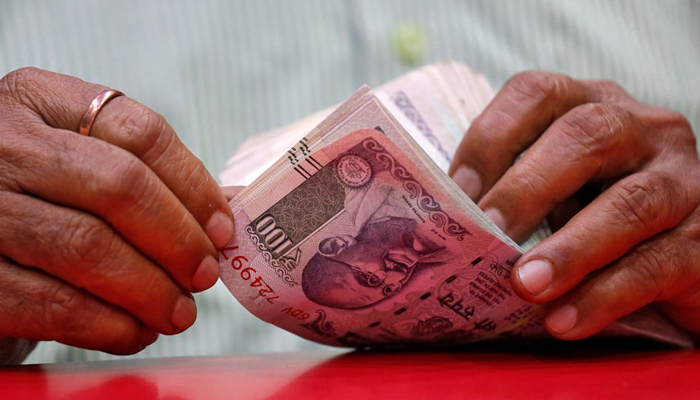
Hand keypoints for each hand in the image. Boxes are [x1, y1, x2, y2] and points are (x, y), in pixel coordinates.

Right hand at [0, 67, 233, 362]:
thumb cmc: (34, 208)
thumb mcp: (68, 167)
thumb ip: (130, 177)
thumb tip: (215, 224)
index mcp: (38, 102)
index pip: (139, 132)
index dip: (193, 185)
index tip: (222, 229)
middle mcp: (1, 143)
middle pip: (120, 185)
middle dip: (178, 240)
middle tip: (205, 276)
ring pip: (88, 246)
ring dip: (150, 289)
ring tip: (178, 313)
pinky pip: (52, 303)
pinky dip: (107, 324)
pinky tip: (133, 332)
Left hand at [449, 71, 699, 339]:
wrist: (676, 260)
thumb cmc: (593, 217)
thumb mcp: (552, 190)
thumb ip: (509, 191)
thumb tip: (438, 221)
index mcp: (592, 105)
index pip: (537, 93)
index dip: (491, 137)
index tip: (456, 190)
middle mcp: (643, 130)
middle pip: (586, 136)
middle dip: (527, 188)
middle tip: (488, 235)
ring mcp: (683, 180)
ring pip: (629, 203)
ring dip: (570, 248)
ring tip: (525, 285)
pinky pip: (658, 265)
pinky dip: (605, 295)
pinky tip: (564, 321)